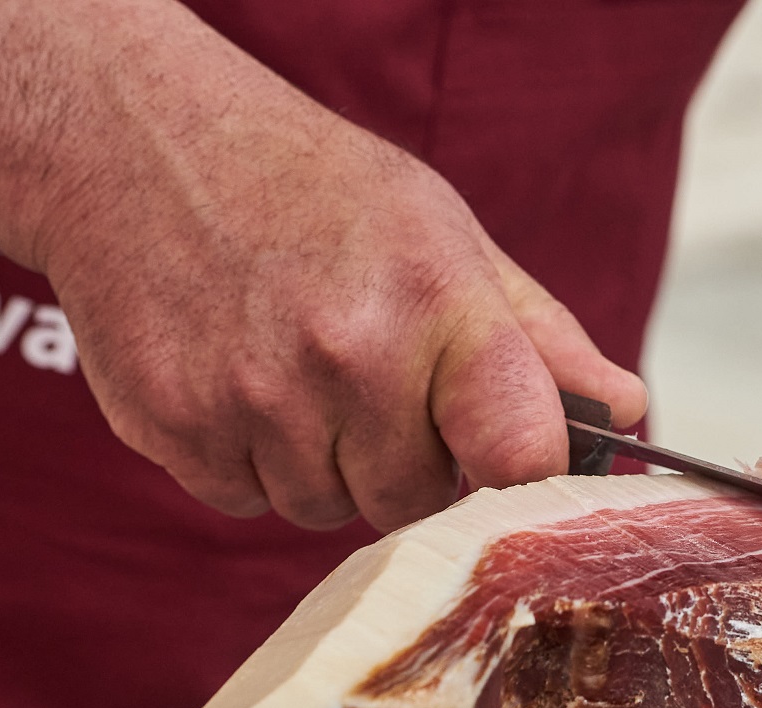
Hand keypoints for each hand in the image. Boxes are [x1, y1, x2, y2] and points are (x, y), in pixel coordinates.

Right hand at [4, 0, 645, 532]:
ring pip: (330, 510)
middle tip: (371, 378)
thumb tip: (626, 409)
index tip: (503, 457)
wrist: (135, 144)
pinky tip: (242, 381)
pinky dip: (251, 462)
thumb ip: (540, 337)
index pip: (522, 454)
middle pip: (419, 501)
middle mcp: (348, 356)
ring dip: (326, 464)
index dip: (521, 473)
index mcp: (437, 302)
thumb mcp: (445, 234)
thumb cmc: (311, 189)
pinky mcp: (174, 431)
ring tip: (300, 370)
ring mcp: (254, 399)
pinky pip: (249, 501)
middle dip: (407, 459)